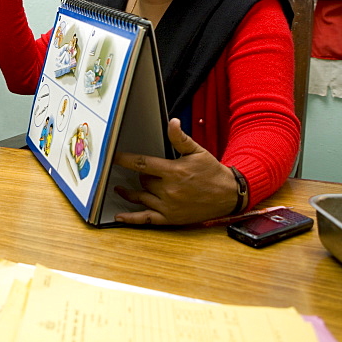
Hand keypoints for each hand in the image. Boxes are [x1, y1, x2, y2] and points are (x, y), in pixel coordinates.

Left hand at [112, 119, 237, 224]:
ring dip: (130, 193)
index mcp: (173, 172)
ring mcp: (169, 206)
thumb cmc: (212, 172)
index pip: (142, 164)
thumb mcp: (197, 151)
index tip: (112, 156)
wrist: (229, 195)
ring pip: (141, 197)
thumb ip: (180, 138)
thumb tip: (172, 122)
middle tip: (145, 171)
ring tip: (120, 188)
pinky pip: (147, 219)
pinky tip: (119, 217)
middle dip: (142, 175)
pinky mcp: (171, 219)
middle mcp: (169, 190)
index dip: (124, 159)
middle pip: (143, 180)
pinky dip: (131, 219)